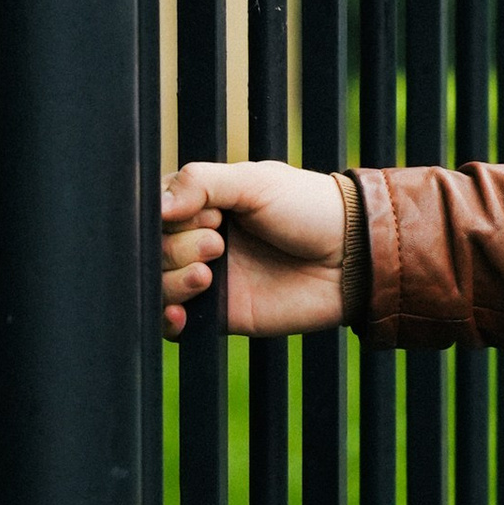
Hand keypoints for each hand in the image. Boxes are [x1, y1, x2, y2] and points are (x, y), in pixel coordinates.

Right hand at [160, 158, 347, 339]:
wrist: (352, 257)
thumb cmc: (310, 209)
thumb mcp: (256, 181)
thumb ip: (202, 183)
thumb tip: (156, 207)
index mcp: (205, 203)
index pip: (154, 210)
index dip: (167, 215)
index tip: (206, 214)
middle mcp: (199, 239)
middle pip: (151, 249)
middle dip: (175, 247)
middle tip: (219, 242)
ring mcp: (208, 277)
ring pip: (155, 284)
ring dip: (171, 279)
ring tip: (209, 274)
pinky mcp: (220, 313)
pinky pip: (174, 323)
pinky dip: (167, 319)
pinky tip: (182, 314)